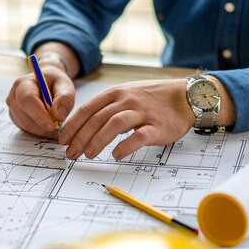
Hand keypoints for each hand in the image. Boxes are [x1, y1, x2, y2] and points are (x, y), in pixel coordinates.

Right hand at [6, 64, 75, 138]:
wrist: (47, 84)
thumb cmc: (55, 83)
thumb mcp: (65, 86)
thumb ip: (65, 99)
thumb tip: (59, 116)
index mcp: (23, 83)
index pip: (26, 100)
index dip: (39, 115)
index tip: (53, 125)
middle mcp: (14, 96)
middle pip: (25, 117)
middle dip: (43, 126)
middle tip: (59, 126)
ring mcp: (13, 109)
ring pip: (26, 126)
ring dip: (43, 130)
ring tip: (56, 124)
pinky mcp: (16, 118)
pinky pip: (27, 130)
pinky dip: (40, 131)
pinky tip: (48, 124)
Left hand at [59, 79, 194, 159]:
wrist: (185, 97)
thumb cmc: (151, 99)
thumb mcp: (125, 95)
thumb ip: (105, 108)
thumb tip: (81, 126)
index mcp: (115, 93)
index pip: (87, 109)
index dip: (72, 125)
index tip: (62, 140)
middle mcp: (126, 100)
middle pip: (97, 118)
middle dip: (80, 137)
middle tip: (70, 153)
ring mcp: (142, 112)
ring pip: (114, 124)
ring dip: (98, 140)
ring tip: (88, 154)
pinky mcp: (157, 126)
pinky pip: (139, 135)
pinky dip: (126, 145)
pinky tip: (116, 155)